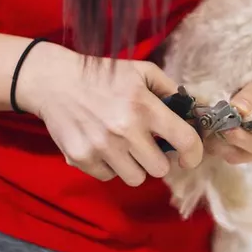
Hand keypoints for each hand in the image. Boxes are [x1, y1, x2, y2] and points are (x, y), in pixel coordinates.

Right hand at [14, 42, 203, 185]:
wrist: (56, 81)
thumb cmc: (105, 76)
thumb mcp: (143, 72)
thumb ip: (171, 90)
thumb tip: (195, 110)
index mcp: (145, 107)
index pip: (184, 140)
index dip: (193, 154)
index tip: (189, 157)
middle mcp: (125, 130)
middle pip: (160, 169)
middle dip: (157, 159)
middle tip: (147, 145)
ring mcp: (102, 147)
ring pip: (136, 178)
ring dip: (135, 166)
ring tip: (124, 147)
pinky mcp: (81, 159)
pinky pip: (108, 177)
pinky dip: (109, 167)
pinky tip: (103, 147)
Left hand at [206, 63, 251, 164]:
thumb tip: (236, 109)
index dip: (245, 140)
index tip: (227, 128)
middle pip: (246, 155)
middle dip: (225, 142)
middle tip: (210, 123)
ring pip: (234, 156)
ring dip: (218, 142)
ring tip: (209, 123)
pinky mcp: (245, 147)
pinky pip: (228, 150)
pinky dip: (217, 141)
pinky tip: (210, 126)